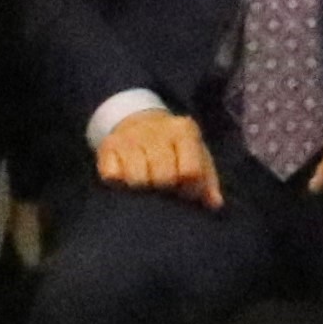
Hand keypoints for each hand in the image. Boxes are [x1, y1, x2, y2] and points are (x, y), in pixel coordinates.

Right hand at [94, 104, 224, 209]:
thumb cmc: (172, 147)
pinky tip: (126, 179)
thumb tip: (214, 203)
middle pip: (163, 176)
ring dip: (142, 189)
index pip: (190, 171)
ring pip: (137, 178)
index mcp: (184, 131)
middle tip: (162, 188)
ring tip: (146, 185)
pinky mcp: (108, 146)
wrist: (137, 120)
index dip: (189, 189)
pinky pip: (112, 176)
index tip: (184, 191)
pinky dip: (119, 183)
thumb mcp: (195, 155)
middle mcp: (156, 130)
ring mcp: (130, 137)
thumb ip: (207, 180)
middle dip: (164, 188)